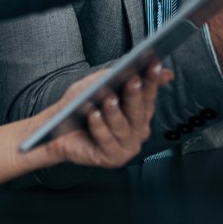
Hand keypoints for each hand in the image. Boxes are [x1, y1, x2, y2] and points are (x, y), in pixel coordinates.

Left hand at [33, 64, 173, 168]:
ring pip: (123, 128)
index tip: (154, 64)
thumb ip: (124, 75)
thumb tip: (165, 72)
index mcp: (140, 113)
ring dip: (115, 112)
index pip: (149, 94)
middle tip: (133, 80)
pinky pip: (107, 142)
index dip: (152, 79)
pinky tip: (93, 115)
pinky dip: (100, 128)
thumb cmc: (81, 106)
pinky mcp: (113, 159)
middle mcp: (138, 131)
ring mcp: (127, 147)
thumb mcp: (99, 84)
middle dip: (135, 95)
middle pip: (139, 112)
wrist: (57, 130)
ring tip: (108, 98)